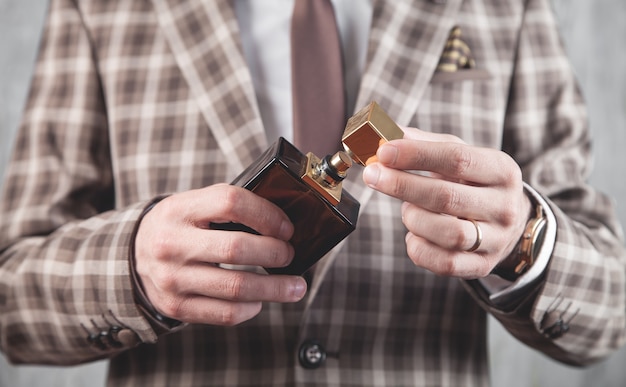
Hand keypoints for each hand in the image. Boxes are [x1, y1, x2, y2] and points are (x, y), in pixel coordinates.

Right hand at [134, 184, 306, 325]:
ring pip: (236, 287)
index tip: (286, 228)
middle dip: (274, 253)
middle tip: (289, 255)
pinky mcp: (176, 307)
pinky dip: (250, 308)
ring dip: (275, 288)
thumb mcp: (193, 205)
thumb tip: (282, 225)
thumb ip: (228, 208)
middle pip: (236, 249)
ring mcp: (172, 279)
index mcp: (179, 209)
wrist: (133, 255)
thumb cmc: (178, 226)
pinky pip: (225, 313)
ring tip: (295, 287)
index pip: (230, 202)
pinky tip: (259, 300)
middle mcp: (171, 243)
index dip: (266, 214)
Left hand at [362, 127, 531, 278]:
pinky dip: (419, 247)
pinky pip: (444, 263)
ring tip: (407, 208)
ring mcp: (496, 239)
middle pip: (447, 197)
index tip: (384, 152)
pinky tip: (414, 234)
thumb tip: (386, 136)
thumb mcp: (458, 155)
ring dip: (414, 218)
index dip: (416, 155)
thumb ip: (424, 144)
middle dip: (402, 185)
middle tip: (373, 175)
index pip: (457, 159)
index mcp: (502, 170)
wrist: (508, 221)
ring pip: (447, 233)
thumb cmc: (472, 182)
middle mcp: (504, 206)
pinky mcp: (482, 266)